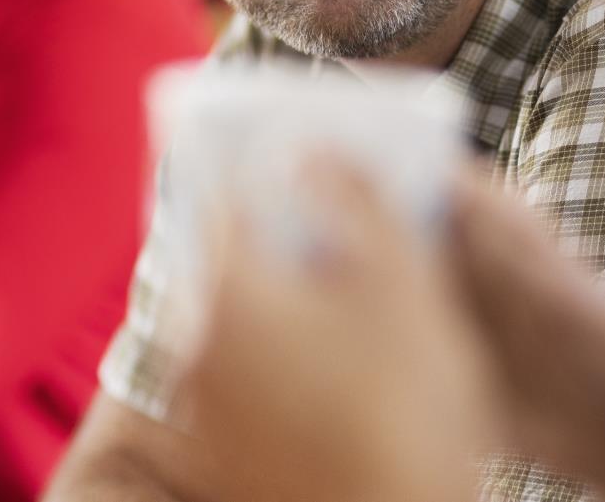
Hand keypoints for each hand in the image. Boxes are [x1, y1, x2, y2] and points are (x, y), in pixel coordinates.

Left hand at [186, 154, 495, 501]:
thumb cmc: (403, 416)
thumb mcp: (403, 287)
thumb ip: (358, 205)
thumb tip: (319, 153)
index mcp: (233, 292)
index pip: (226, 194)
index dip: (266, 165)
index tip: (297, 153)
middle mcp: (201, 347)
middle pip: (237, 259)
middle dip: (285, 237)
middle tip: (343, 227)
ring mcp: (210, 407)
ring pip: (246, 321)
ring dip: (289, 300)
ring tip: (360, 303)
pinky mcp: (231, 452)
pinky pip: (252, 378)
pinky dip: (288, 359)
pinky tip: (348, 369)